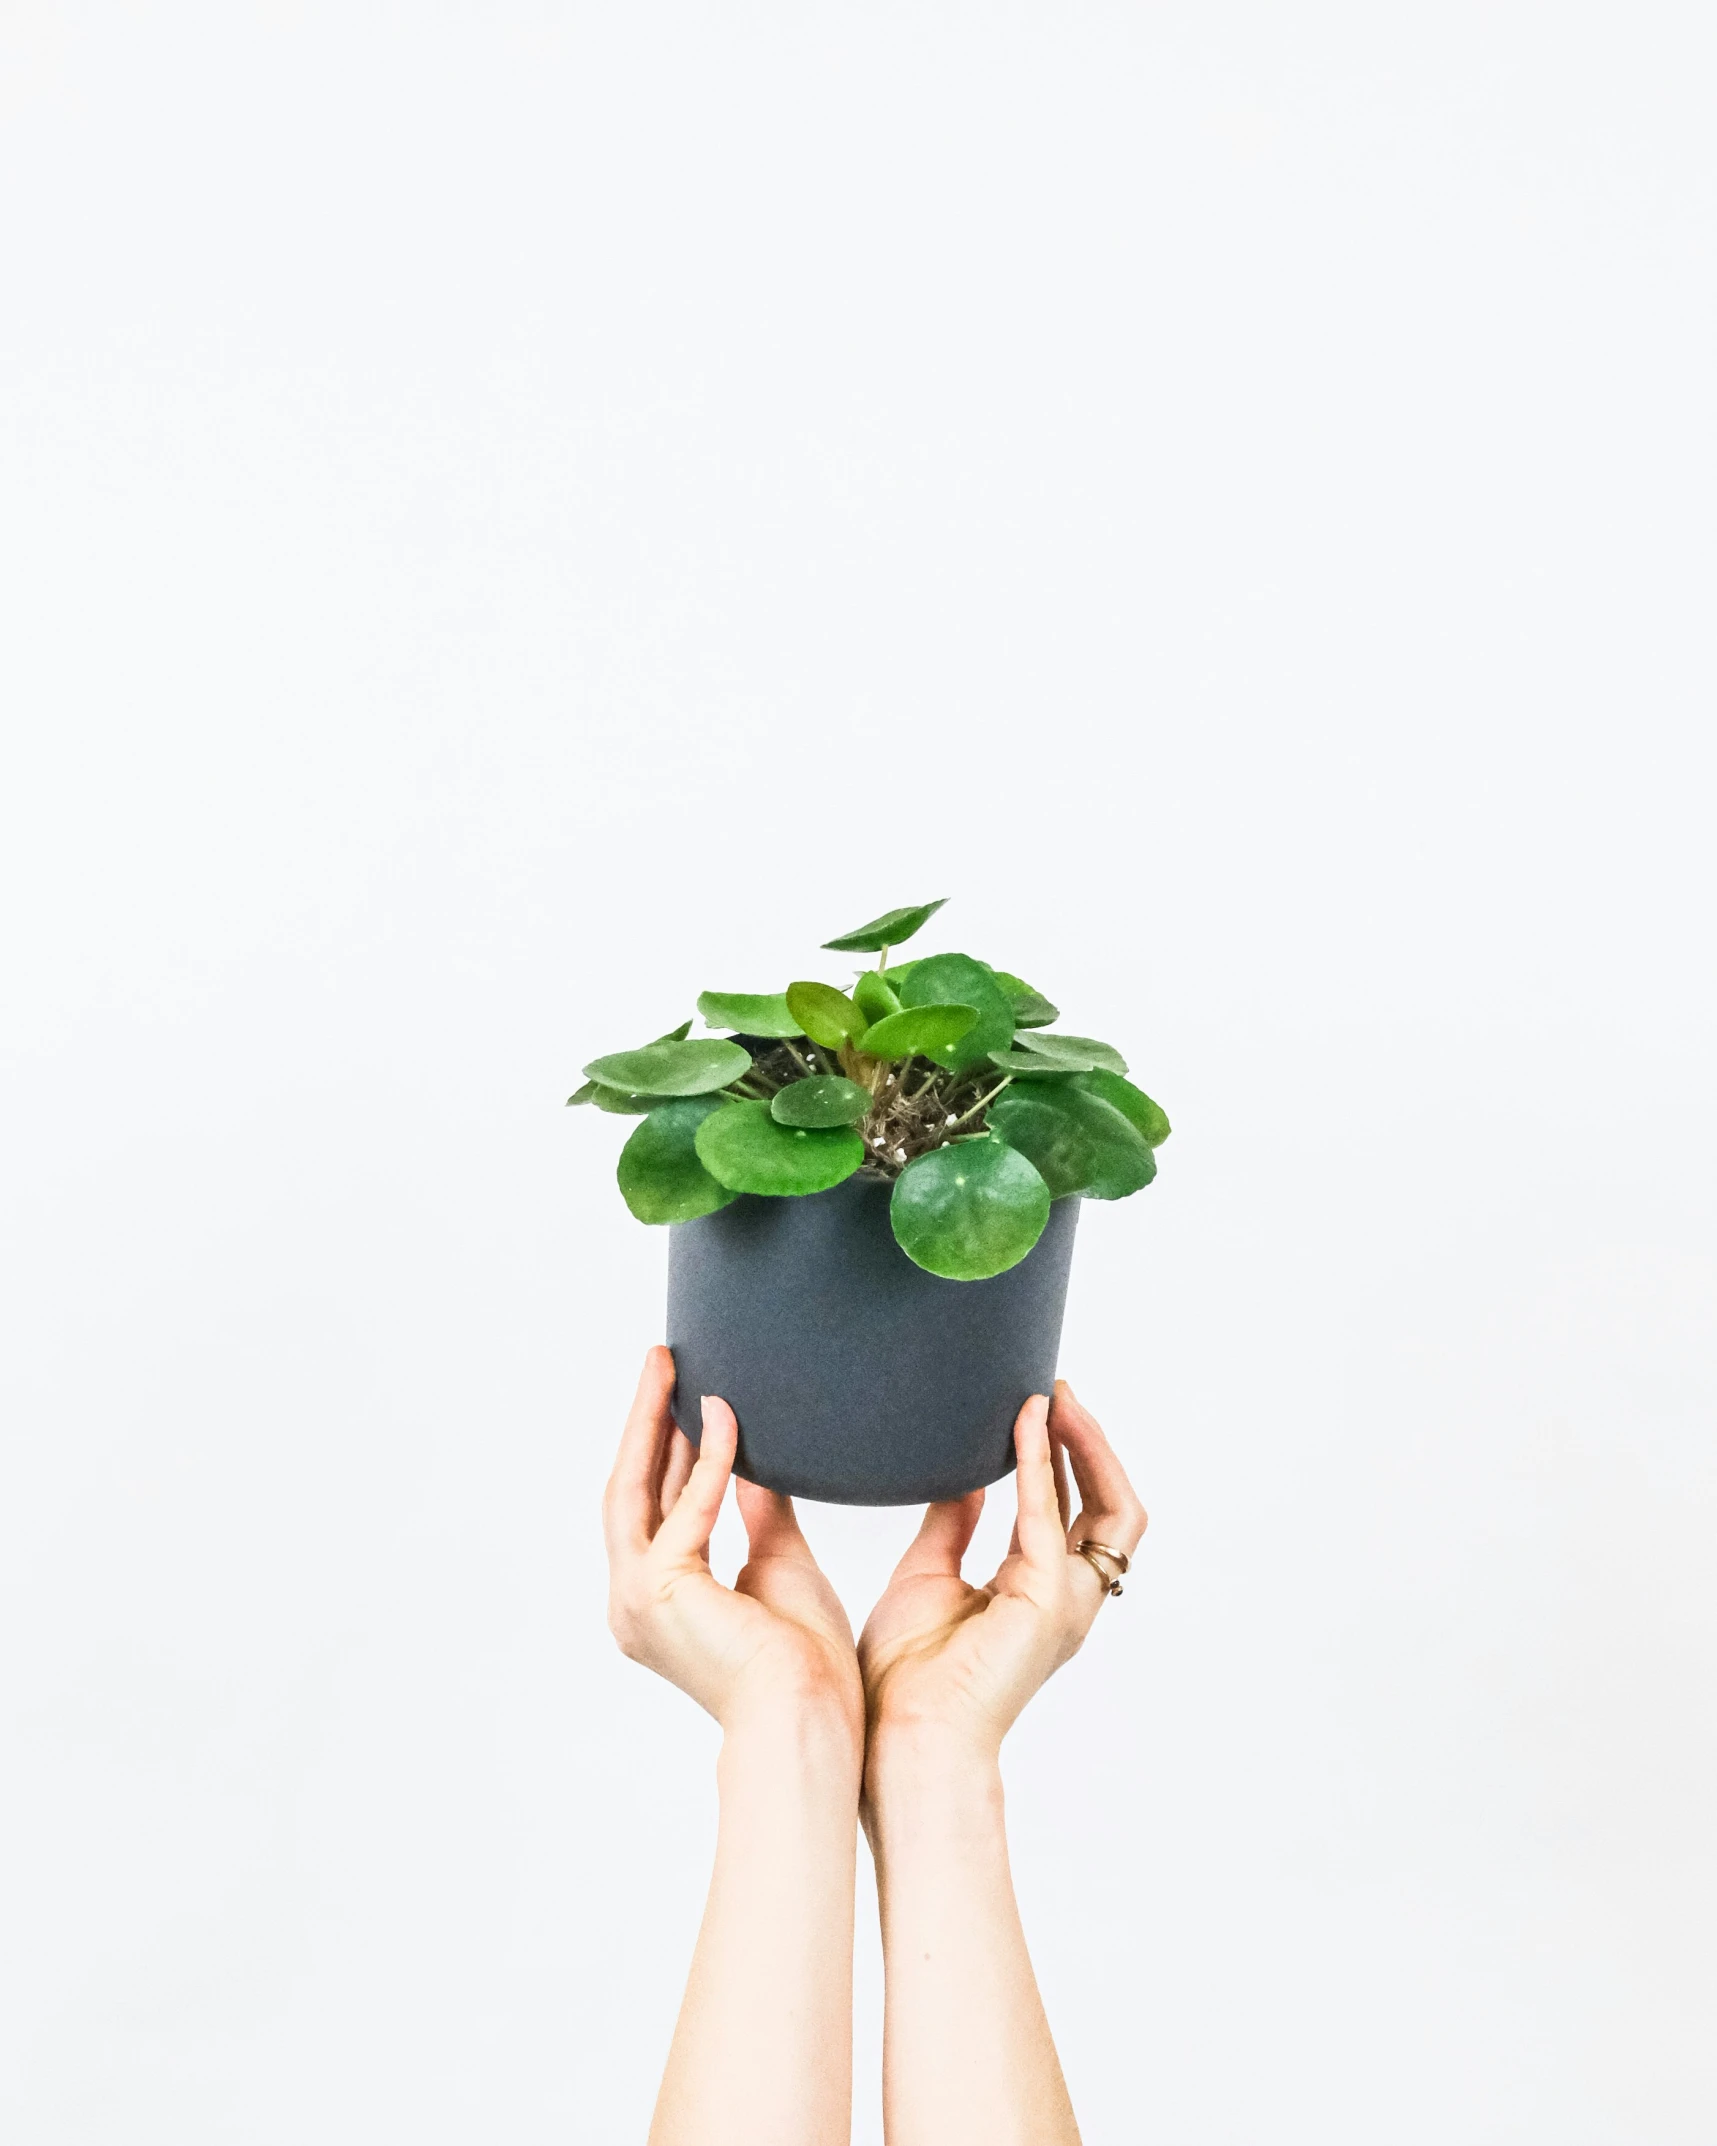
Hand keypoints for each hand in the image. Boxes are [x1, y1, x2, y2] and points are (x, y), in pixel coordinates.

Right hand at [603, 1346, 862, 1743]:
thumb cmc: (805, 1660)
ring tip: (669, 1365)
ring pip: (636, 1489)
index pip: (652, 1505)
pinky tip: (725, 1414)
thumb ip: (757, 1510)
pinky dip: (708, 1458)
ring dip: (655, 1421)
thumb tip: (754, 1460)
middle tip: (660, 1358)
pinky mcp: (660, 1589)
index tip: (679, 1392)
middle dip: (644, 1419)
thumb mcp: (778, 1561)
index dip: (661, 1445)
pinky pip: (685, 1507)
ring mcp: (637, 1598)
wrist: (811, 1715)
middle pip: (629, 1489)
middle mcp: (632, 1600)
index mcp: (657, 1600)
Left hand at [858, 1381, 1146, 1773]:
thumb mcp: (927, 1576)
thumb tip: (961, 1477)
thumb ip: (952, 1526)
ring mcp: (1066, 1603)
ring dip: (1085, 1446)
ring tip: (1055, 1395)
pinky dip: (1041, 1464)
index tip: (1038, 1405)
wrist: (900, 1740)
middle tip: (1056, 1389)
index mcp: (1036, 1594)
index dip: (1062, 1457)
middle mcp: (1065, 1598)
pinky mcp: (1047, 1603)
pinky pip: (1050, 1517)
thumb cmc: (903, 1679)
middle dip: (1089, 1444)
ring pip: (1111, 1511)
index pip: (1069, 1512)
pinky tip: (1024, 1424)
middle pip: (1108, 1508)